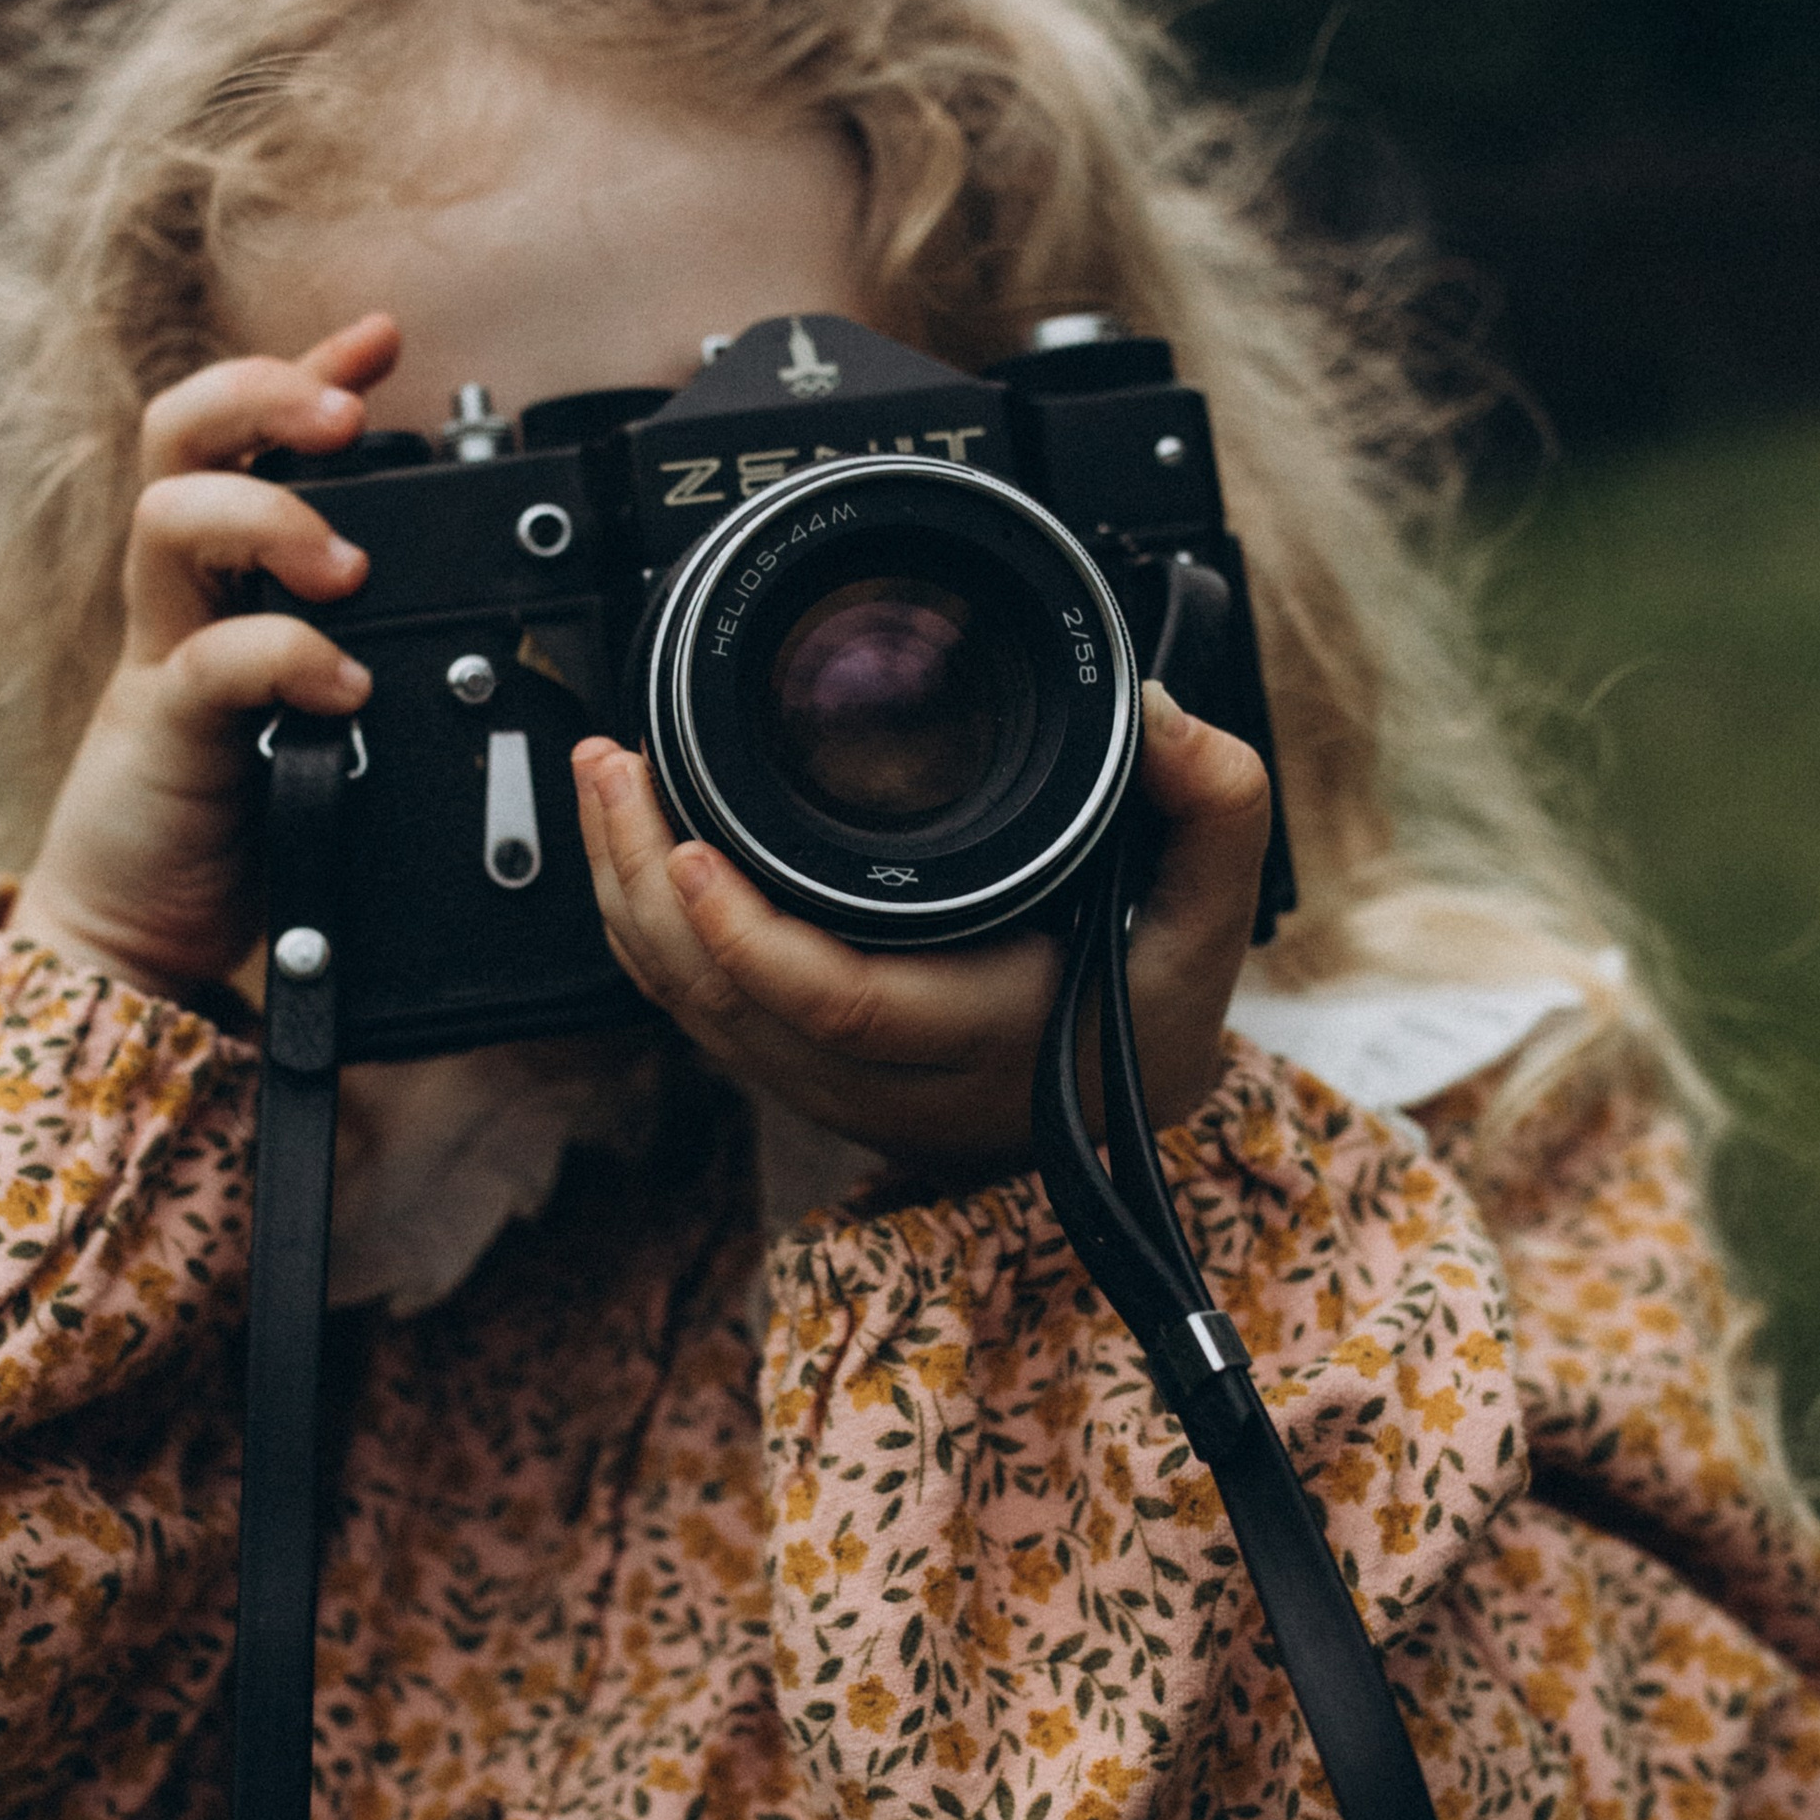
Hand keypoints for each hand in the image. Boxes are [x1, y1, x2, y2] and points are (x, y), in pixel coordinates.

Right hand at [16, 317, 399, 1002]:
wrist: (139, 933)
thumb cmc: (237, 819)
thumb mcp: (317, 714)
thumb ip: (364, 654)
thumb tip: (474, 619)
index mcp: (223, 579)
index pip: (245, 433)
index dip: (307, 370)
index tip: (382, 337)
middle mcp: (184, 597)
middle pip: (179, 434)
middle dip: (264, 394)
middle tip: (349, 421)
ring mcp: (162, 655)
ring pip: (169, 516)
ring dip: (268, 514)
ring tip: (346, 569)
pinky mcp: (157, 730)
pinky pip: (210, 660)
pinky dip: (284, 656)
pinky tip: (340, 687)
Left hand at [571, 685, 1272, 1173]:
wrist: (1117, 1102)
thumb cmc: (1149, 1005)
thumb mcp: (1209, 911)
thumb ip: (1213, 805)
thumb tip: (1158, 717)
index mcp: (981, 1036)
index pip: (841, 1008)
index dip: (752, 938)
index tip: (695, 849)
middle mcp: (887, 1079)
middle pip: (726, 1005)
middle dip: (646, 884)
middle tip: (616, 763)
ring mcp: (826, 1083)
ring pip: (691, 1007)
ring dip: (628, 893)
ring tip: (605, 775)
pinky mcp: (793, 1065)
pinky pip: (695, 1006)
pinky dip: (645, 924)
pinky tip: (629, 840)